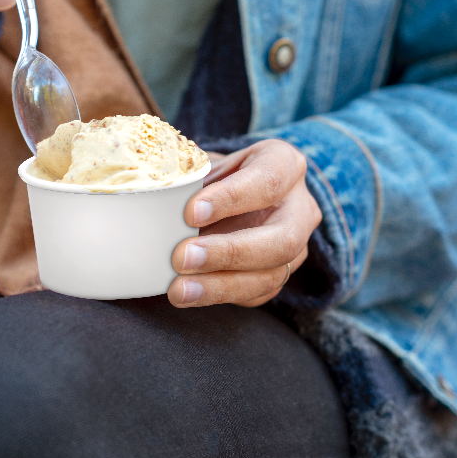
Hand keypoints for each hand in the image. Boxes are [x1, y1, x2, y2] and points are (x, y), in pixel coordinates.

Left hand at [168, 139, 321, 307]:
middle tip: (182, 257)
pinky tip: (189, 294)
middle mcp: (300, 207)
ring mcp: (295, 246)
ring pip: (271, 275)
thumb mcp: (202, 162)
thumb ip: (186, 175)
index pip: (268, 181)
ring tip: (179, 289)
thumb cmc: (212, 174)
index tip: (189, 213)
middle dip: (229, 253)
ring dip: (220, 285)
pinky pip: (255, 294)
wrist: (223, 196)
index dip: (231, 198)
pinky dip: (219, 295)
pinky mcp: (278, 275)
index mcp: (285, 164)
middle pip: (282, 239)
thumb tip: (156, 195)